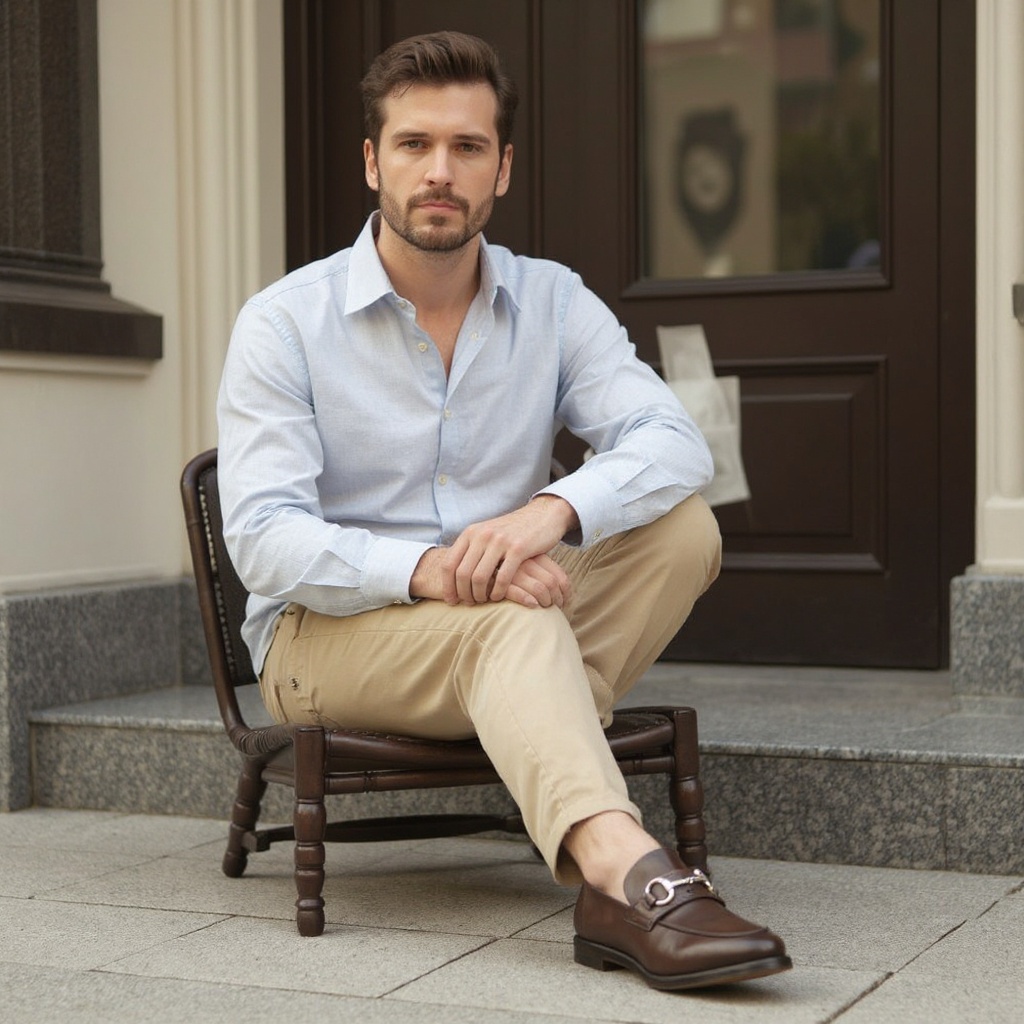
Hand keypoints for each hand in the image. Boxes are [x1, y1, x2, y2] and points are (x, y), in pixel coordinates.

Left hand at [442, 496, 576, 606]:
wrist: (542, 515)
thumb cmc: (512, 532)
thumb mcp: (487, 534)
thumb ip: (471, 550)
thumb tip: (452, 574)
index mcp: (471, 533)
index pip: (449, 564)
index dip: (447, 586)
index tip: (451, 600)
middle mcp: (482, 535)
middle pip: (462, 574)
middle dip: (463, 594)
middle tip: (470, 604)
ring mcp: (500, 541)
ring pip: (479, 578)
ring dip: (479, 595)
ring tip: (484, 601)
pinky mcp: (519, 548)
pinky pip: (502, 578)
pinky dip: (498, 592)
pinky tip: (499, 597)